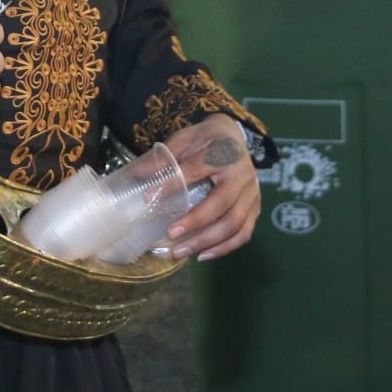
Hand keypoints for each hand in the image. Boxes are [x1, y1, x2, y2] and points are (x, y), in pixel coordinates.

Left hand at [158, 114, 262, 261]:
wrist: (236, 136)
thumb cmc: (208, 139)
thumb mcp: (187, 138)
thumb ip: (166, 156)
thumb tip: (137, 175)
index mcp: (225, 153)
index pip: (197, 171)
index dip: (173, 185)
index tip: (149, 197)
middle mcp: (243, 176)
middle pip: (221, 205)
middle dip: (194, 223)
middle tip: (170, 235)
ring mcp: (252, 194)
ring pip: (234, 225)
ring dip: (206, 242)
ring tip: (180, 251)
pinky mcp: (255, 208)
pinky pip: (243, 233)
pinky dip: (224, 248)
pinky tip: (203, 255)